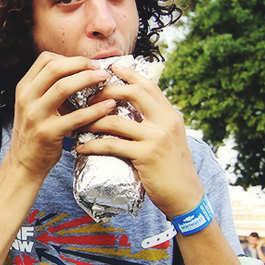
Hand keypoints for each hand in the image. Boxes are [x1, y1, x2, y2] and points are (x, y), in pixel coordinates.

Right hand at [8, 52, 114, 181]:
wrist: (23, 164)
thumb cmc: (35, 134)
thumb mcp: (34, 107)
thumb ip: (49, 89)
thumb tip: (80, 72)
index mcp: (24, 89)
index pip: (45, 60)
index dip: (69, 58)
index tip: (86, 64)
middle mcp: (26, 99)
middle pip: (55, 68)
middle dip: (81, 64)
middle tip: (99, 68)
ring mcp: (35, 116)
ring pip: (63, 87)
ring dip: (88, 79)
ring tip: (105, 80)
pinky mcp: (47, 133)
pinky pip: (76, 116)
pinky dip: (95, 109)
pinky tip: (108, 106)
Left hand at [77, 63, 203, 216]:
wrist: (186, 197)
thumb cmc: (173, 169)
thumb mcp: (169, 139)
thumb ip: (154, 124)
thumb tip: (129, 113)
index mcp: (170, 114)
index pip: (148, 85)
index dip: (128, 74)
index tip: (110, 67)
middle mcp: (166, 121)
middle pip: (132, 93)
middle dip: (105, 91)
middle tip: (86, 97)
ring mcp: (157, 137)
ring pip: (116, 120)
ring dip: (92, 120)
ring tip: (77, 122)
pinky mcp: (147, 155)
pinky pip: (112, 145)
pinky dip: (92, 145)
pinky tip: (80, 148)